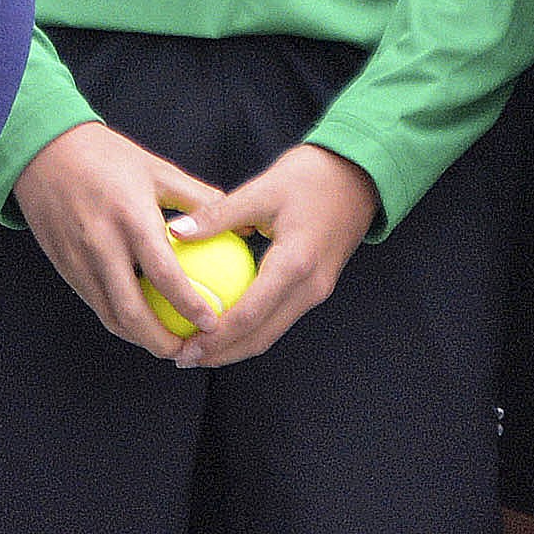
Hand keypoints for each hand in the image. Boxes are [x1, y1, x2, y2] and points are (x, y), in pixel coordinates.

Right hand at [10, 120, 242, 362]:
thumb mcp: (157, 170)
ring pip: (110, 315)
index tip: (213, 324)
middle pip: (133, 312)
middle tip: (188, 352)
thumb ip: (199, 200)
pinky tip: (139, 321)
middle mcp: (101, 242)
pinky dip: (118, 320)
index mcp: (130, 216)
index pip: (165, 275)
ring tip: (167, 345)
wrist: (42, 148)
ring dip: (140, 339)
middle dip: (163, 343)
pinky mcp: (64, 264)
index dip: (191, 307)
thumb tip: (244, 227)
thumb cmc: (108, 156)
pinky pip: (94, 302)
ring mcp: (78, 257)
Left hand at [167, 141, 375, 367]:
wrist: (359, 175)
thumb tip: (175, 231)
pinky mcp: (317, 287)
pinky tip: (225, 323)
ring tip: (199, 349)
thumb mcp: (261, 189)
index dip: (214, 337)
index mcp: (295, 264)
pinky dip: (252, 327)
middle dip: (222, 352)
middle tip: (183, 358)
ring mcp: (317, 291)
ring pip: (272, 331)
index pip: (250, 315)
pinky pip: (280, 316)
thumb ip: (218, 215)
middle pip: (262, 335)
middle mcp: (310, 287)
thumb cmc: (309, 175)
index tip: (183, 348)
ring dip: (237, 345)